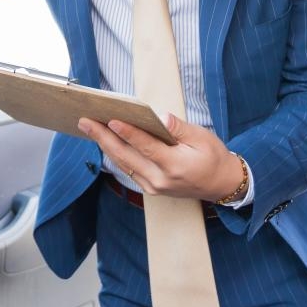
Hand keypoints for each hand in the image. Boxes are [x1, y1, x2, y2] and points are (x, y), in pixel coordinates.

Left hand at [77, 113, 243, 201]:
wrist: (221, 184)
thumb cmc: (213, 157)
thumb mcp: (203, 138)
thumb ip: (179, 128)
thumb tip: (161, 117)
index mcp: (175, 165)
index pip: (146, 147)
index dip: (128, 133)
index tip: (111, 120)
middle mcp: (160, 179)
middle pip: (126, 156)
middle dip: (103, 137)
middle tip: (85, 121)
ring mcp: (154, 187)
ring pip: (123, 164)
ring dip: (104, 145)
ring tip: (89, 128)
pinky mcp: (150, 188)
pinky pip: (128, 170)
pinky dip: (115, 154)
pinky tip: (105, 141)